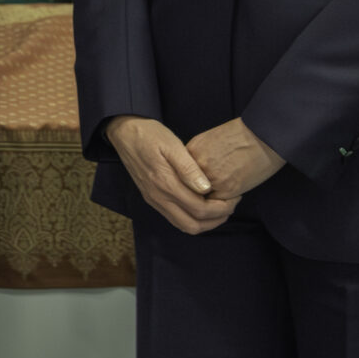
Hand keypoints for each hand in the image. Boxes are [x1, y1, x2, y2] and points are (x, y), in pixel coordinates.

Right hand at [107, 114, 237, 234]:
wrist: (124, 132)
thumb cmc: (150, 135)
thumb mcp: (172, 145)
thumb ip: (189, 168)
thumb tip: (206, 189)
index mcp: (165, 184)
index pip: (200, 209)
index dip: (221, 208)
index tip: (234, 197)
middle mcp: (158, 197)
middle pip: (192, 225)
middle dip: (216, 220)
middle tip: (230, 206)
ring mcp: (153, 200)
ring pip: (183, 225)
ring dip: (204, 222)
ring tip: (219, 208)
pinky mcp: (151, 198)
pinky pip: (174, 218)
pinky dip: (192, 217)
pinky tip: (201, 204)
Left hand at [185, 118, 285, 202]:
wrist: (264, 136)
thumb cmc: (241, 136)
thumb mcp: (210, 139)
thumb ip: (197, 156)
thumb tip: (192, 173)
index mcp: (191, 151)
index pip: (181, 174)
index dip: (190, 181)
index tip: (200, 182)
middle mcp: (197, 165)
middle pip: (189, 188)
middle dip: (198, 192)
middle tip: (215, 190)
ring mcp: (210, 178)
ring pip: (203, 199)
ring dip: (212, 199)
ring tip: (226, 191)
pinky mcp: (227, 188)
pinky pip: (219, 204)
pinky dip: (226, 203)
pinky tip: (236, 192)